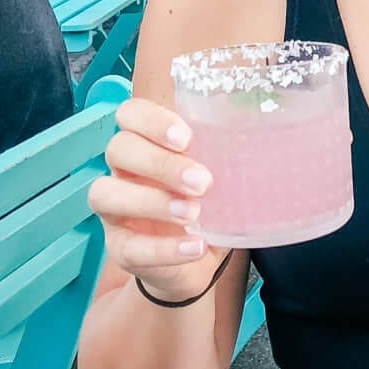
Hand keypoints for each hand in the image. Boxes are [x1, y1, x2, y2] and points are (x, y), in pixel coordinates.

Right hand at [88, 97, 219, 297]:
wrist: (202, 254)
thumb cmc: (209, 200)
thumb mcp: (221, 172)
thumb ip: (227, 151)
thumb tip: (262, 134)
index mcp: (146, 142)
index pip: (130, 114)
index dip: (151, 120)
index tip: (186, 139)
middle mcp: (123, 171)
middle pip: (118, 149)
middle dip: (160, 163)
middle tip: (201, 181)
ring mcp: (115, 211)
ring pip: (106, 195)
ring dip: (152, 202)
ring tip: (194, 214)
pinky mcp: (121, 248)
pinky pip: (128, 248)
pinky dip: (164, 249)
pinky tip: (196, 246)